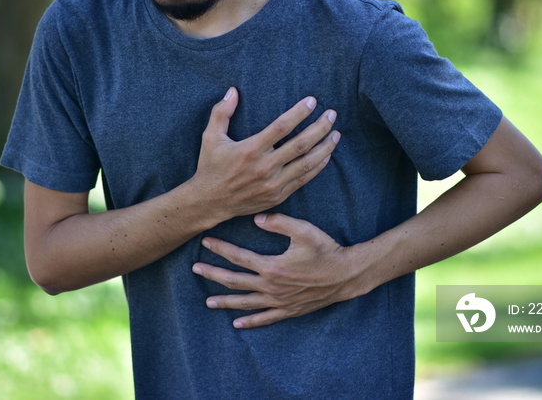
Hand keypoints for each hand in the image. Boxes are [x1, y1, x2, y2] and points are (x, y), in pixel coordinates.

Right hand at [190, 87, 340, 221]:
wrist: (209, 202)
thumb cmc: (210, 166)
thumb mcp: (210, 137)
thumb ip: (221, 112)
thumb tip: (233, 90)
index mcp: (250, 149)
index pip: (281, 127)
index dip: (299, 112)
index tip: (313, 101)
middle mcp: (264, 167)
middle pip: (300, 144)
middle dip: (320, 127)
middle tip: (332, 114)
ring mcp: (273, 183)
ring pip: (307, 163)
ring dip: (325, 147)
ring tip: (336, 133)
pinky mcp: (277, 195)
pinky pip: (303, 179)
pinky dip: (318, 167)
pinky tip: (326, 155)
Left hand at [192, 213, 368, 328]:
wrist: (346, 275)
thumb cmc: (326, 249)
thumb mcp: (304, 230)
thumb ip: (279, 222)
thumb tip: (256, 219)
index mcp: (272, 266)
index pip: (238, 257)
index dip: (220, 249)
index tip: (205, 242)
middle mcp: (271, 287)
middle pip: (235, 282)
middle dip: (213, 275)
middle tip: (196, 269)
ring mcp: (279, 301)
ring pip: (246, 303)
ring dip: (226, 302)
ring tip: (208, 302)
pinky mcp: (289, 310)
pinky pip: (265, 318)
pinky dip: (250, 321)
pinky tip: (237, 323)